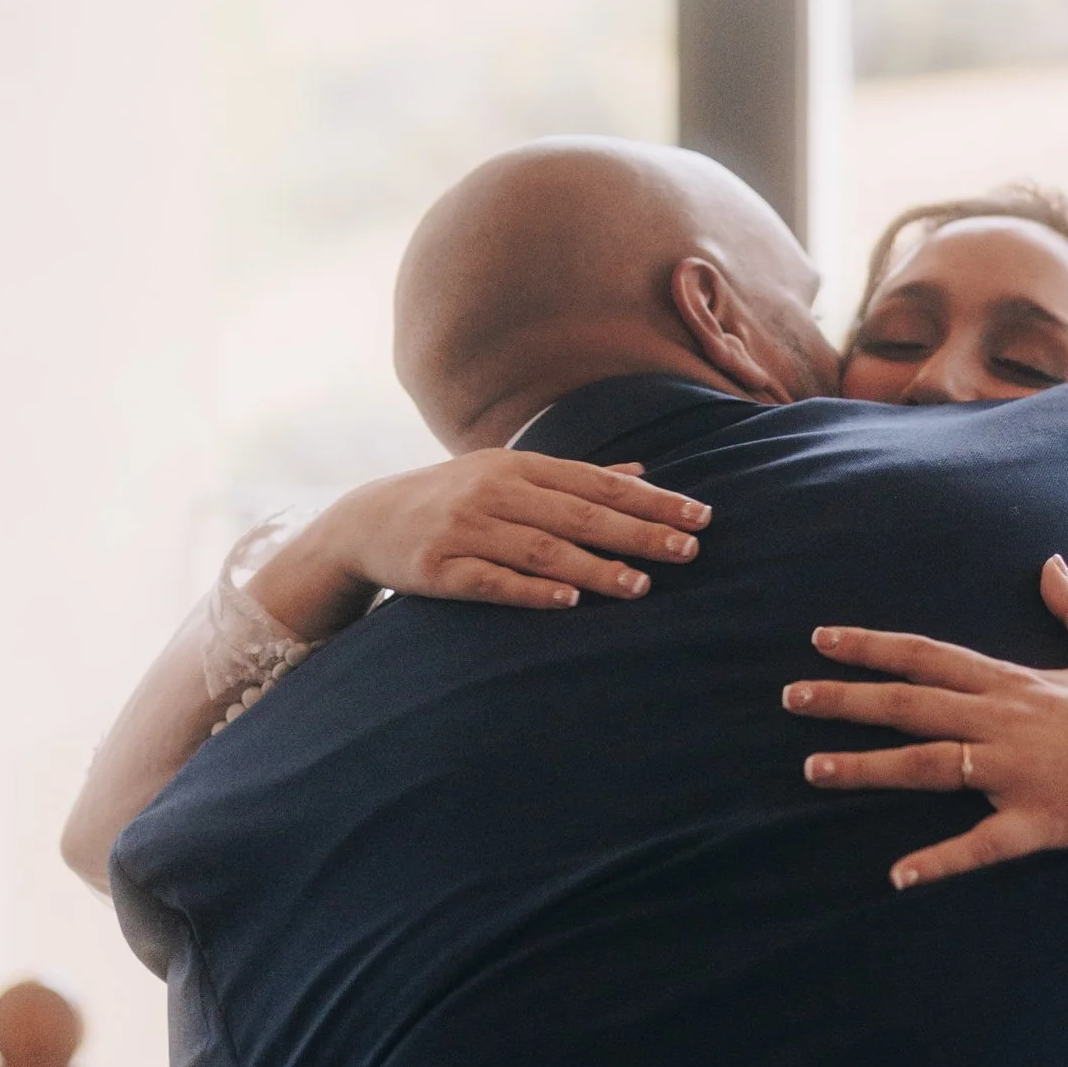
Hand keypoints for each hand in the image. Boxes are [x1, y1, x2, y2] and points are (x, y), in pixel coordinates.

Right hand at [249, 453, 711, 639]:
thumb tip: (641, 472)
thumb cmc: (454, 499)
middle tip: (688, 550)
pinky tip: (567, 600)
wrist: (366, 521)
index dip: (652, 500)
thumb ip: (575, 478)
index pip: (599, 483)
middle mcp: (495, 491)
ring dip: (594, 566)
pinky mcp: (436, 568)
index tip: (700, 516)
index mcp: (520, 466)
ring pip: (541, 548)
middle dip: (638, 532)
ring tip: (640, 585)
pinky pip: (489, 580)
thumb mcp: (510, 476)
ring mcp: (464, 528)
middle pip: (579, 514)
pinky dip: (529, 590)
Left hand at [782, 555, 1067, 893]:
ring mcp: (1021, 773)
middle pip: (913, 705)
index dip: (874, 646)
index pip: (931, 656)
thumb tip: (1053, 562)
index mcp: (1019, 683)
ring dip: (867, 768)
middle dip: (847, 699)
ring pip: (929, 765)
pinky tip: (897, 875)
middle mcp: (1009, 722)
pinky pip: (981, 844)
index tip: (822, 638)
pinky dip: (939, 861)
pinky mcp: (1040, 822)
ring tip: (812, 769)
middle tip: (789, 695)